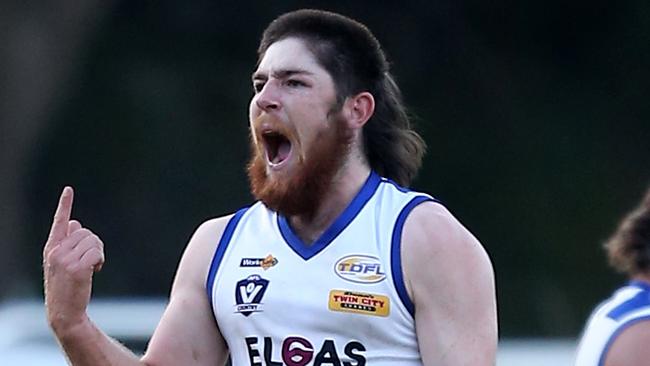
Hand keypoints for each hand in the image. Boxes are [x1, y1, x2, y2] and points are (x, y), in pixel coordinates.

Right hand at [43, 187, 104, 333]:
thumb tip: (74, 223)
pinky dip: (100, 260)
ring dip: (99, 253)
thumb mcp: (63, 264)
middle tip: (92, 261)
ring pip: (93, 241)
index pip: (59, 222)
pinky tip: (96, 271)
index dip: (65, 205)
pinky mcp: (76, 268)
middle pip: (86, 232)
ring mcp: (65, 260)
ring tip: (92, 267)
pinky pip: (97, 252)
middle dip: (94, 244)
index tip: (68, 190)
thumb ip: (68, 243)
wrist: (64, 313)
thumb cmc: (67, 287)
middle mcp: (56, 251)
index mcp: (51, 248)